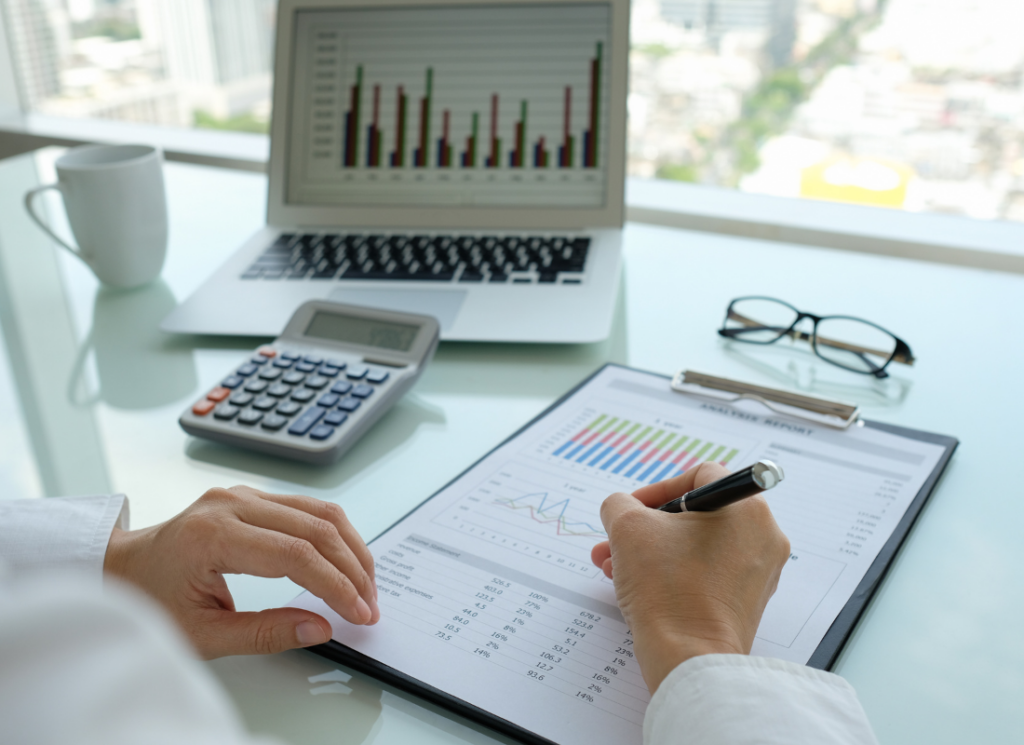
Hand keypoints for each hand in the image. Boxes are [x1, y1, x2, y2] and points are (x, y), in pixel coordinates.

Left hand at [104, 485, 378, 658]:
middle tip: (370, 605)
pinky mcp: (251, 496)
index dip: (336, 586)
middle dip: (352, 569)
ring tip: (366, 586)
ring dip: (351, 548)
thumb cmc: (150, 602)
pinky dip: (334, 536)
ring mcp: (242, 494)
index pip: (296, 555)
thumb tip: (321, 628)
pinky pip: (306, 508)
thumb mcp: (203, 634)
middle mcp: (230, 504)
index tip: (359, 614)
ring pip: (319, 511)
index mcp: (213, 535)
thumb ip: (265, 633)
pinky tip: (345, 561)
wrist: (121, 570)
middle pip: (316, 527)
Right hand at [591, 463, 789, 692]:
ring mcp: (759, 572)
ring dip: (651, 551)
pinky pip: (706, 572)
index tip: (632, 508)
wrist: (688, 659)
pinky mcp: (747, 601)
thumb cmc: (666, 589)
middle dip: (646, 527)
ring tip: (614, 567)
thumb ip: (620, 504)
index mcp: (747, 508)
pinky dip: (672, 572)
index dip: (657, 489)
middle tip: (616, 540)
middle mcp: (763, 536)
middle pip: (696, 515)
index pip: (699, 477)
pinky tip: (636, 585)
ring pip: (696, 546)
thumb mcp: (628, 528)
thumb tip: (623, 507)